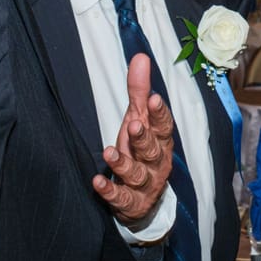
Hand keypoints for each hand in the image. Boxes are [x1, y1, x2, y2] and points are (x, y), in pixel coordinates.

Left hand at [92, 53, 173, 223]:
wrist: (142, 198)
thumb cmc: (140, 151)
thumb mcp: (138, 119)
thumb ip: (138, 91)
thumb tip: (140, 57)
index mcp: (161, 140)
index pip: (164, 126)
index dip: (159, 113)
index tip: (152, 99)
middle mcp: (157, 162)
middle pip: (153, 150)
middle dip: (144, 137)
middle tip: (134, 124)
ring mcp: (145, 185)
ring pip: (138, 174)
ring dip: (124, 164)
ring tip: (109, 152)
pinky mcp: (131, 203)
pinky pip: (122, 198)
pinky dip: (110, 190)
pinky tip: (97, 182)